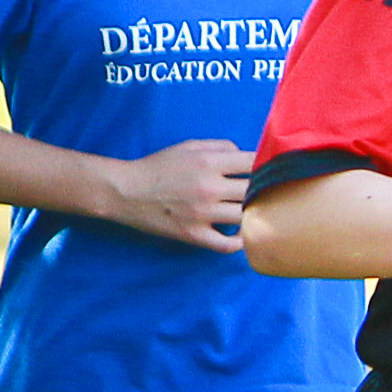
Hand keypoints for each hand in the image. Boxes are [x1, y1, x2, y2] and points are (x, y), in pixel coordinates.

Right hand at [103, 137, 254, 249]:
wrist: (127, 191)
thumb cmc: (159, 166)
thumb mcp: (188, 146)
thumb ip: (220, 146)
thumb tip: (245, 155)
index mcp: (208, 163)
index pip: (252, 163)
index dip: (262, 165)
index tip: (264, 170)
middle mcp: (208, 188)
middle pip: (252, 191)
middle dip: (259, 189)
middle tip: (260, 192)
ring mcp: (202, 214)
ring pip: (244, 217)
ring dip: (251, 214)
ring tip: (252, 211)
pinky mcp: (194, 235)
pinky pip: (227, 245)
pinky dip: (239, 242)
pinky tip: (241, 234)